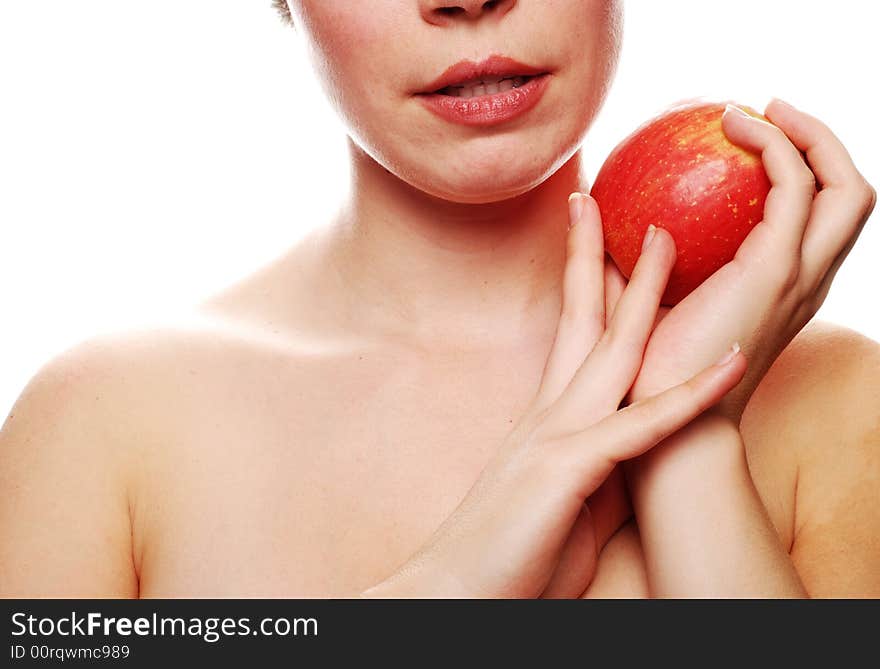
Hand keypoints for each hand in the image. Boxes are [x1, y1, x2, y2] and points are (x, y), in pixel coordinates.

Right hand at [361, 194, 746, 598]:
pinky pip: (639, 427)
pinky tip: (729, 358)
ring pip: (609, 351)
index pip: (569, 336)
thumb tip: (638, 448)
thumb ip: (602, 464)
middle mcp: (549, 414)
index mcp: (547, 420)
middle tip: (609, 199)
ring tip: (669, 236)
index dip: (586, 285)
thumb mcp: (567, 499)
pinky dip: (688, 394)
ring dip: (645, 293)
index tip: (598, 244)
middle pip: (580, 319)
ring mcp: (556, 438)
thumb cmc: (511, 556)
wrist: (454, 597)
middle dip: (598, 255)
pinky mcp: (567, 474)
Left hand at [607, 98, 875, 421]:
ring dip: (809, 135)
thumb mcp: (644, 308)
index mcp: (781, 291)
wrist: (666, 435)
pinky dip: (776, 147)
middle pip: (853, 197)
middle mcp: (803, 282)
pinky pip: (793, 190)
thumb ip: (635, 265)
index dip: (802, 173)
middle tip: (769, 110)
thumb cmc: (650, 378)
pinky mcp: (772, 273)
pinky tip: (732, 127)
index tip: (749, 137)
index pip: (818, 222)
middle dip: (824, 142)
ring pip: (845, 188)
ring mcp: (796, 277)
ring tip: (755, 108)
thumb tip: (597, 218)